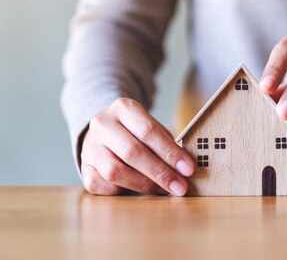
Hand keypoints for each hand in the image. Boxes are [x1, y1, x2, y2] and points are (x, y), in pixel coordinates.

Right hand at [80, 98, 194, 195]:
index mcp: (123, 108)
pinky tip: (139, 191)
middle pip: (132, 152)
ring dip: (144, 184)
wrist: (106, 130)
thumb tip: (185, 169)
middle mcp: (102, 124)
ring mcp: (89, 146)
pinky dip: (123, 191)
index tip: (188, 169)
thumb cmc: (137, 132)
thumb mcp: (152, 127)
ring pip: (115, 171)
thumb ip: (166, 144)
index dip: (170, 152)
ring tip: (164, 190)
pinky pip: (102, 185)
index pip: (149, 131)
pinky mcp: (84, 167)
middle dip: (161, 172)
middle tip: (181, 187)